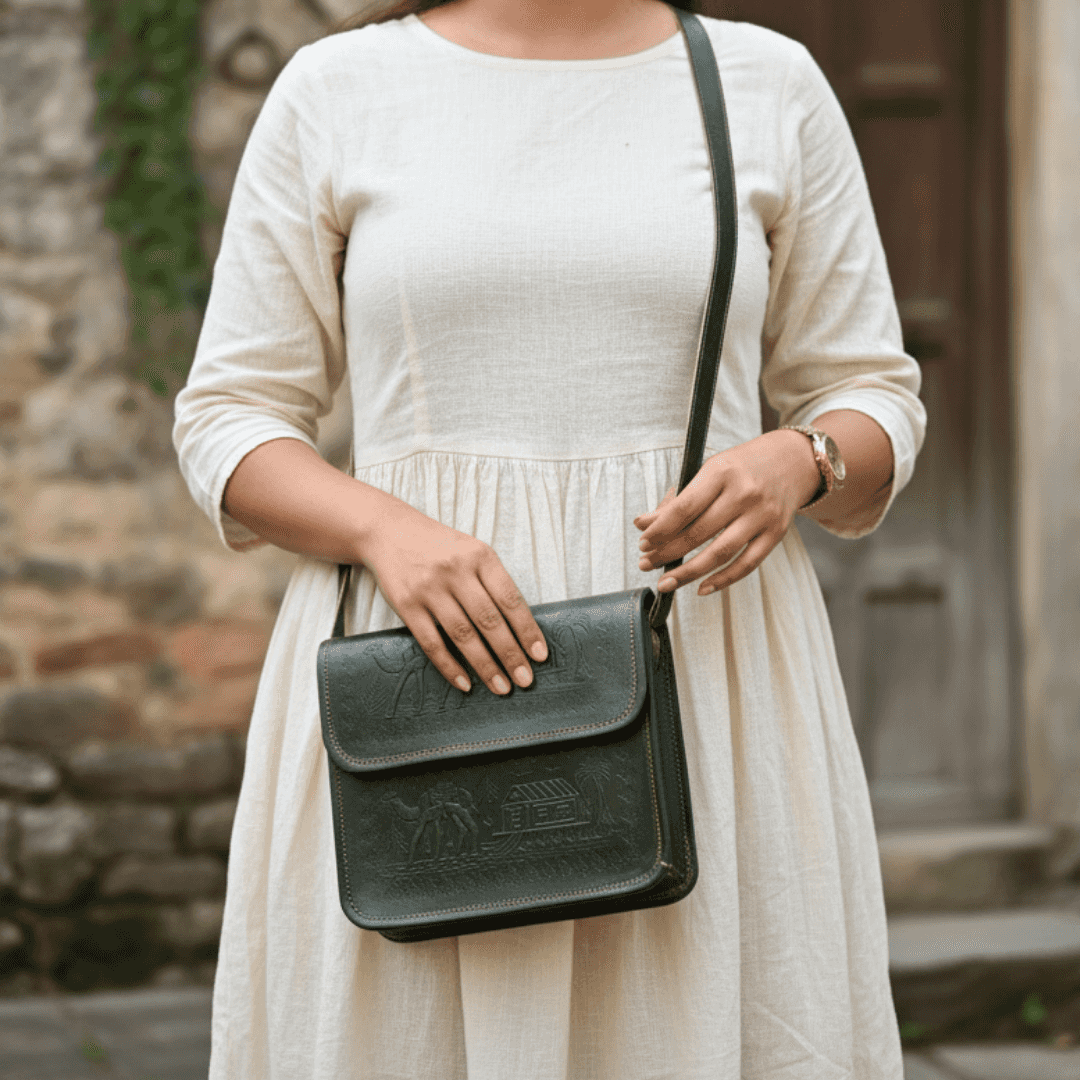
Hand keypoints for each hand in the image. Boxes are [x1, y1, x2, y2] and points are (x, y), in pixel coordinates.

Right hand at [357, 499, 547, 695]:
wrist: (389, 531)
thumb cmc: (440, 547)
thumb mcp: (472, 551)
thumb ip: (493, 582)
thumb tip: (519, 629)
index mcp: (480, 556)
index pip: (510, 599)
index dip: (527, 630)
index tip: (540, 655)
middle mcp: (455, 571)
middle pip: (489, 620)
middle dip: (510, 654)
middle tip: (525, 679)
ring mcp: (429, 588)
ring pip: (463, 635)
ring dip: (485, 665)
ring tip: (501, 687)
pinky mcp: (406, 604)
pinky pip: (431, 642)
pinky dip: (449, 666)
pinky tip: (465, 682)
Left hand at [633, 430, 820, 595]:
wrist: (792, 461)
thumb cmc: (742, 467)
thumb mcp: (709, 471)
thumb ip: (678, 499)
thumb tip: (644, 524)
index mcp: (722, 472)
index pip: (684, 507)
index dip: (660, 529)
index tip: (643, 543)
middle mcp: (744, 493)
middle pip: (699, 533)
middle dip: (667, 552)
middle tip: (645, 564)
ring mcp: (762, 515)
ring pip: (720, 553)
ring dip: (688, 572)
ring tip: (665, 582)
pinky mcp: (776, 533)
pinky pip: (746, 564)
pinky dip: (722, 580)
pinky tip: (701, 588)